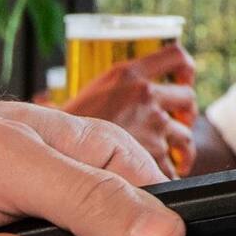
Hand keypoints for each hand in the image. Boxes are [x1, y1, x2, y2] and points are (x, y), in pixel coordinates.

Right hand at [44, 43, 196, 170]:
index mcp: (129, 74)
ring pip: (185, 136)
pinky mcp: (153, 157)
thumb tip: (121, 85)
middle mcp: (145, 96)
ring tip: (178, 157)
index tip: (183, 80)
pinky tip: (161, 178)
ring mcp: (152, 126)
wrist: (47, 148)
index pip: (176, 56)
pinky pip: (173, 168)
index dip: (185, 69)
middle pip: (188, 99)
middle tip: (179, 122)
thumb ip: (118, 86)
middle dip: (186, 113)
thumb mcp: (92, 90)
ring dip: (183, 148)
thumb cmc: (62, 123)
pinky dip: (170, 175)